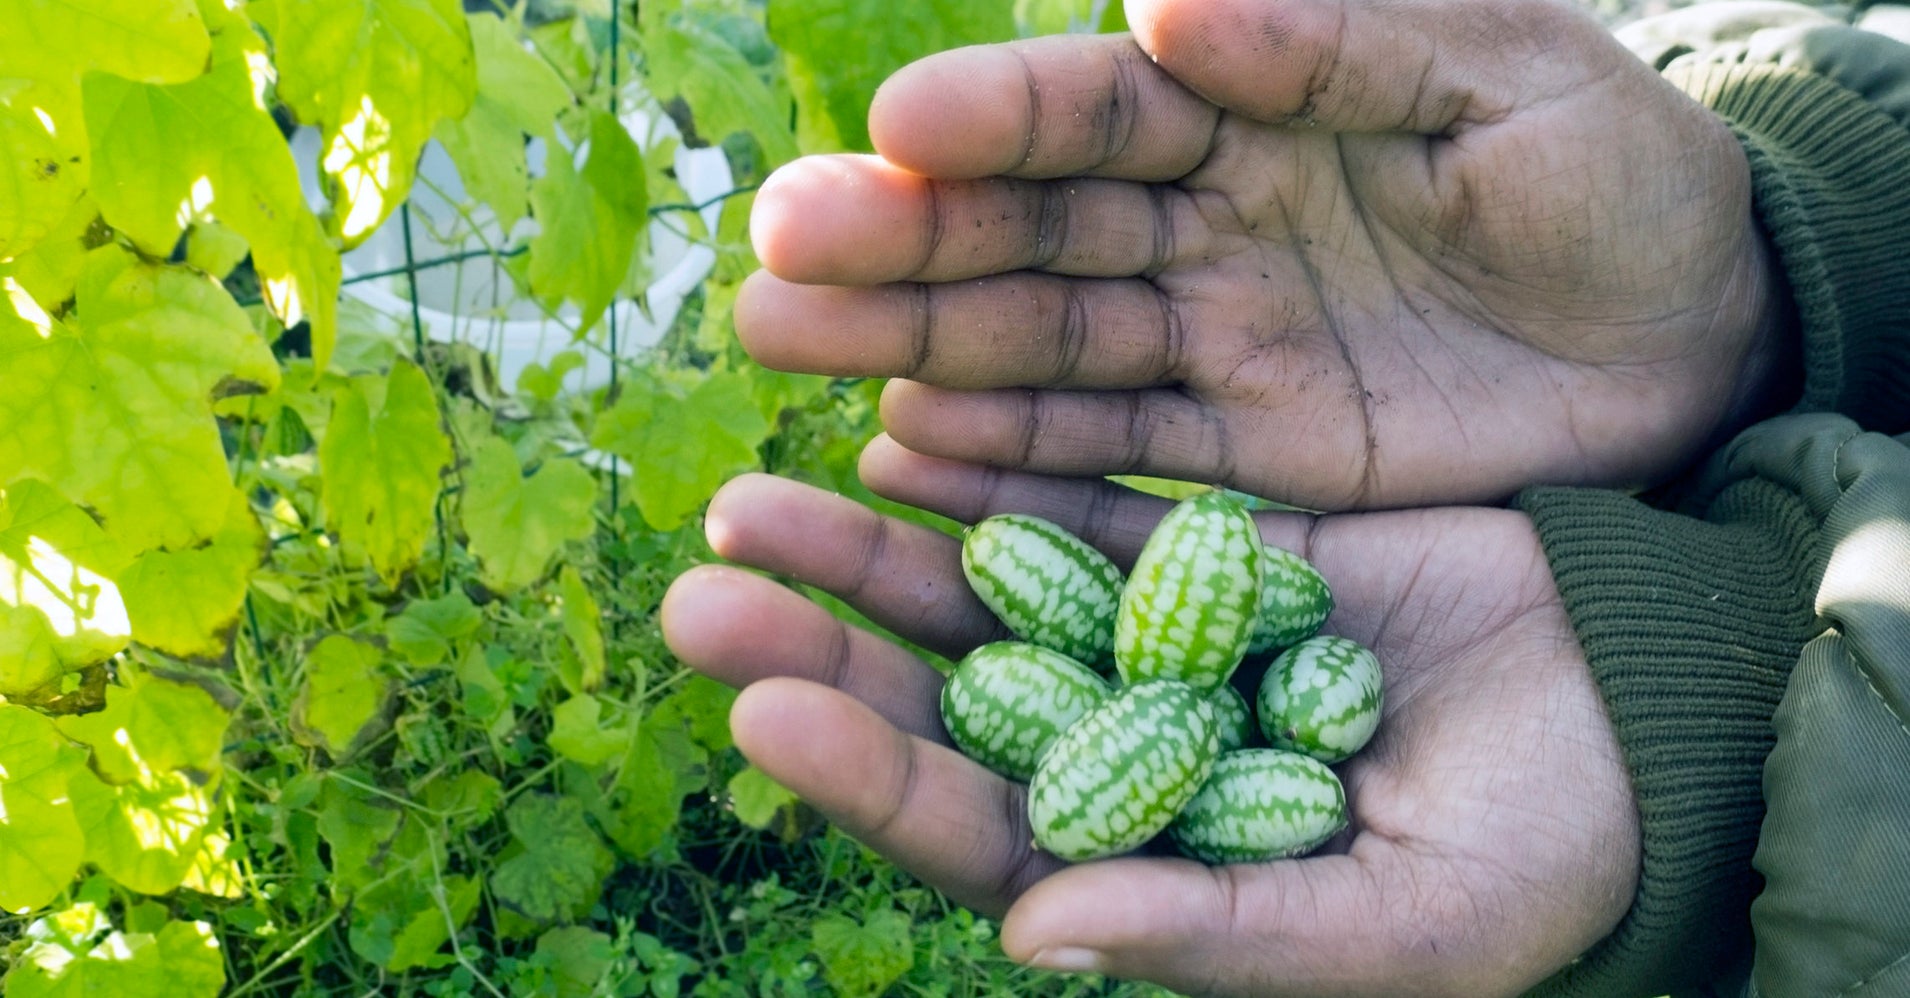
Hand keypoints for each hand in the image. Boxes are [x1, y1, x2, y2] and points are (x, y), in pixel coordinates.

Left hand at [661, 441, 1641, 995]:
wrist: (1656, 704)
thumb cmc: (1550, 848)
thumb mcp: (1405, 919)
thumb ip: (1220, 931)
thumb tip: (1031, 932)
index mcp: (1149, 868)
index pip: (979, 830)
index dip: (870, 774)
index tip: (768, 705)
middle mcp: (1127, 753)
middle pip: (945, 703)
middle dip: (828, 645)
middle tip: (709, 584)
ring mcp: (1157, 640)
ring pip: (983, 594)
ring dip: (872, 551)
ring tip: (756, 498)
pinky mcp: (1207, 545)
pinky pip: (1077, 502)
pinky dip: (993, 471)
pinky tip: (897, 429)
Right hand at [737, 0, 1794, 509]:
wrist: (1688, 334)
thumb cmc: (1612, 173)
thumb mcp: (1512, 74)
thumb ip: (1345, 35)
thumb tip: (1162, 1)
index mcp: (1251, 104)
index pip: (1100, 108)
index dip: (999, 116)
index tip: (896, 128)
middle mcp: (1200, 222)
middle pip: (1030, 227)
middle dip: (904, 237)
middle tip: (776, 254)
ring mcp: (1209, 342)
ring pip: (1039, 342)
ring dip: (913, 342)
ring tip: (784, 341)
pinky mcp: (1240, 456)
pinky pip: (1110, 458)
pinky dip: (1009, 456)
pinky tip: (901, 448)